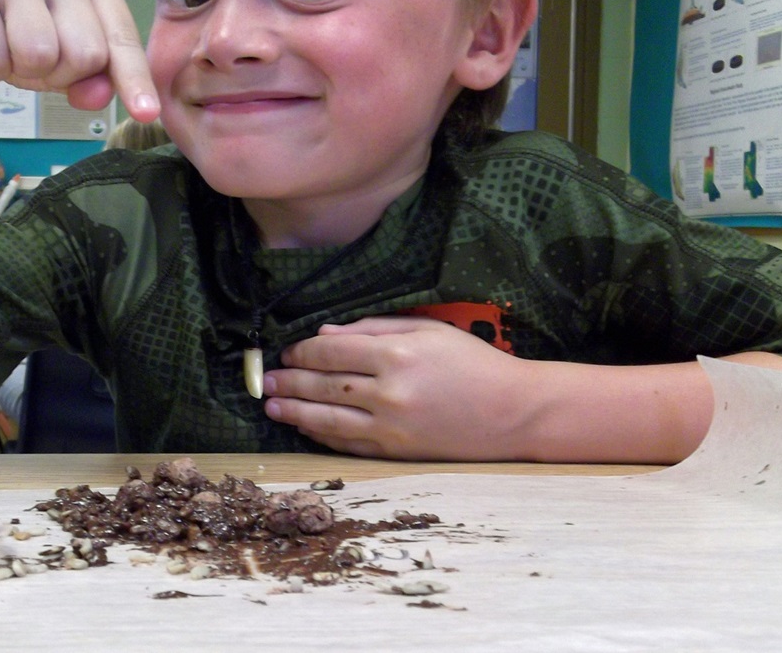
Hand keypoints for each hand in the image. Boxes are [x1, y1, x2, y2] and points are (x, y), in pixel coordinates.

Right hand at [0, 0, 159, 117]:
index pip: (122, 40)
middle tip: (40, 62)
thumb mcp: (69, 68)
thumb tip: (97, 97)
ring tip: (12, 52)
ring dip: (22, 71)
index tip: (146, 113)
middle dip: (62, 74)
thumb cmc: (26, 43)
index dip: (134, 80)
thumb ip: (94, 81)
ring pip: (39, 54)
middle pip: (86, 54)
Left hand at [263, 317, 528, 459]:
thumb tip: (324, 334)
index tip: (288, 349)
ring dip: (296, 412)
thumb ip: (373, 328)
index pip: (332, 351)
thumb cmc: (472, 362)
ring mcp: (392, 427)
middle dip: (291, 381)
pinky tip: (305, 427)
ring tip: (273, 407)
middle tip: (268, 380)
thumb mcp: (427, 330)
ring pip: (329, 420)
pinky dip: (322, 435)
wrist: (513, 412)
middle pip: (324, 385)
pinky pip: (349, 444)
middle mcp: (389, 392)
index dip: (303, 350)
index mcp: (397, 354)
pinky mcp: (397, 452)